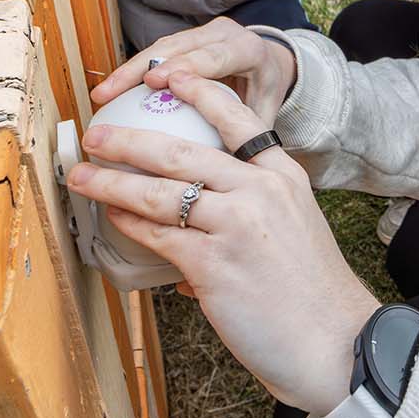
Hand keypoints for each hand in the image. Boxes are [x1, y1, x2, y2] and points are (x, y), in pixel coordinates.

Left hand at [69, 72, 377, 414]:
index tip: (169, 76)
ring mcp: (235, 225)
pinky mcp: (213, 264)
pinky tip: (112, 217)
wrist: (334, 341)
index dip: (199, 93)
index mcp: (282, 176)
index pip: (237, 119)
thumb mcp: (295, 229)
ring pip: (159, 192)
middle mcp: (259, 191)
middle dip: (130, 140)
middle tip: (98, 136)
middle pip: (182, 150)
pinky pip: (159, 235)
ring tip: (84, 175)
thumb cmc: (313, 294)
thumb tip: (205, 227)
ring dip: (112, 182)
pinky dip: (129, 223)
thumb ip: (255, 212)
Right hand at [92, 18, 295, 124]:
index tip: (154, 82)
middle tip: (112, 93)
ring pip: (160, 47)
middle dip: (140, 68)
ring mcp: (201, 32)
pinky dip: (132, 71)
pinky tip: (112, 92)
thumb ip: (248, 133)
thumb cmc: (265, 89)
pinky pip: (155, 52)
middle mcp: (223, 34)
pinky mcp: (185, 37)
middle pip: (176, 47)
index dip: (183, 67)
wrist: (271, 62)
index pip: (213, 57)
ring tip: (103, 95)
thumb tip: (225, 168)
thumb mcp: (265, 110)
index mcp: (248, 49)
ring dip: (128, 70)